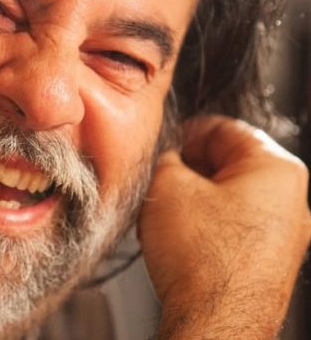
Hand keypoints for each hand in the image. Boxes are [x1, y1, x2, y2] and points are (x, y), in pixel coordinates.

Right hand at [139, 116, 310, 339]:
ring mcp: (283, 235)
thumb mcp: (168, 186)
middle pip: (230, 165)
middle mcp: (291, 201)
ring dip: (192, 199)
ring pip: (229, 198)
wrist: (214, 321)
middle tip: (159, 179)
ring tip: (161, 212)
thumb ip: (167, 158)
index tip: (167, 141)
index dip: (188, 132)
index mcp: (277, 169)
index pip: (227, 128)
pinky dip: (203, 225)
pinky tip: (176, 237)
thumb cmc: (202, 259)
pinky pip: (233, 228)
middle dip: (189, 171)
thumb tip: (168, 158)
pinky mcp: (268, 261)